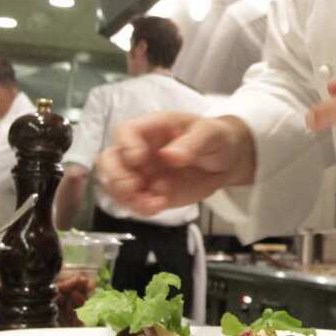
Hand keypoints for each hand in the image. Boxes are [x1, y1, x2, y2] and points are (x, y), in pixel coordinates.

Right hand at [96, 112, 254, 216]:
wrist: (228, 161)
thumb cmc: (216, 137)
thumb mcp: (209, 133)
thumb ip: (191, 143)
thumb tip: (169, 156)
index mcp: (151, 128)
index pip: (124, 132)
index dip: (125, 145)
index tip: (139, 158)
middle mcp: (139, 150)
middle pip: (108, 160)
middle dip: (115, 176)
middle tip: (134, 187)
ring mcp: (142, 173)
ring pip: (115, 186)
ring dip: (127, 198)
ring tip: (154, 204)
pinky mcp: (149, 193)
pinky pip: (133, 203)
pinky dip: (140, 208)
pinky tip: (159, 206)